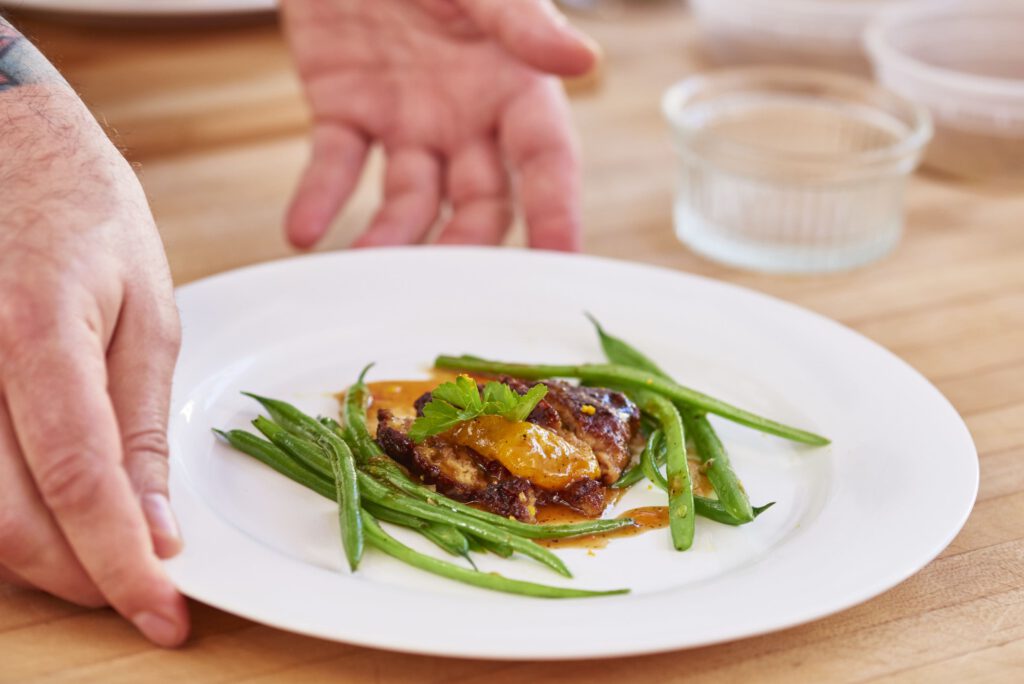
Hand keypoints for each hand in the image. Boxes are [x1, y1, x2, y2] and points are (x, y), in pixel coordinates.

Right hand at [0, 73, 187, 643]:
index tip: (167, 616)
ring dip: (36, 558)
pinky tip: (43, 512)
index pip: (82, 484)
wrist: (0, 138)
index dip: (124, 566)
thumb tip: (155, 524)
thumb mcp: (147, 305)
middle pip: (6, 524)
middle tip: (140, 591)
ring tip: (101, 557)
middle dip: (80, 578)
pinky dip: (1, 514)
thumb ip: (141, 420)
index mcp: (38, 335)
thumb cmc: (84, 208)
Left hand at [281, 0, 597, 250]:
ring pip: (407, 199)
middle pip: (479, 200)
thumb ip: (520, 22)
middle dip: (466, 241)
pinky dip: (319, 200)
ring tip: (364, 264)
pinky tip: (304, 232)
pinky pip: (334, 166)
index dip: (557, 210)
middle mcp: (466, 116)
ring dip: (389, 236)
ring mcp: (405, 121)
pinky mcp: (345, 112)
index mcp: (513, 84)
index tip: (560, 261)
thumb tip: (582, 60)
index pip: (546, 160)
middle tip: (448, 281)